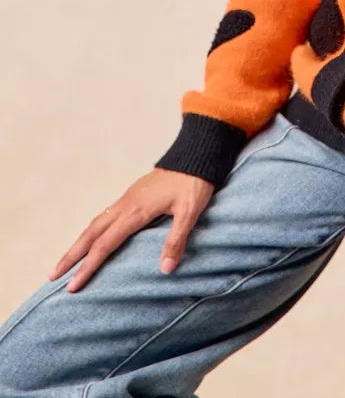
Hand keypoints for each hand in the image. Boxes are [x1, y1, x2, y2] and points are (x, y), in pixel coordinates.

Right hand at [47, 168, 214, 292]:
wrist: (195, 154)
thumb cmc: (194, 183)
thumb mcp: (190, 212)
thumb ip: (177, 239)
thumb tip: (165, 269)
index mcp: (136, 211)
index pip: (105, 244)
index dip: (88, 266)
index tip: (72, 286)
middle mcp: (125, 205)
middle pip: (91, 233)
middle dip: (71, 255)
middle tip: (52, 275)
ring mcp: (126, 198)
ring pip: (95, 223)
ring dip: (79, 242)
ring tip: (65, 261)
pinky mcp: (131, 195)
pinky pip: (105, 216)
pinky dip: (92, 231)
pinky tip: (92, 238)